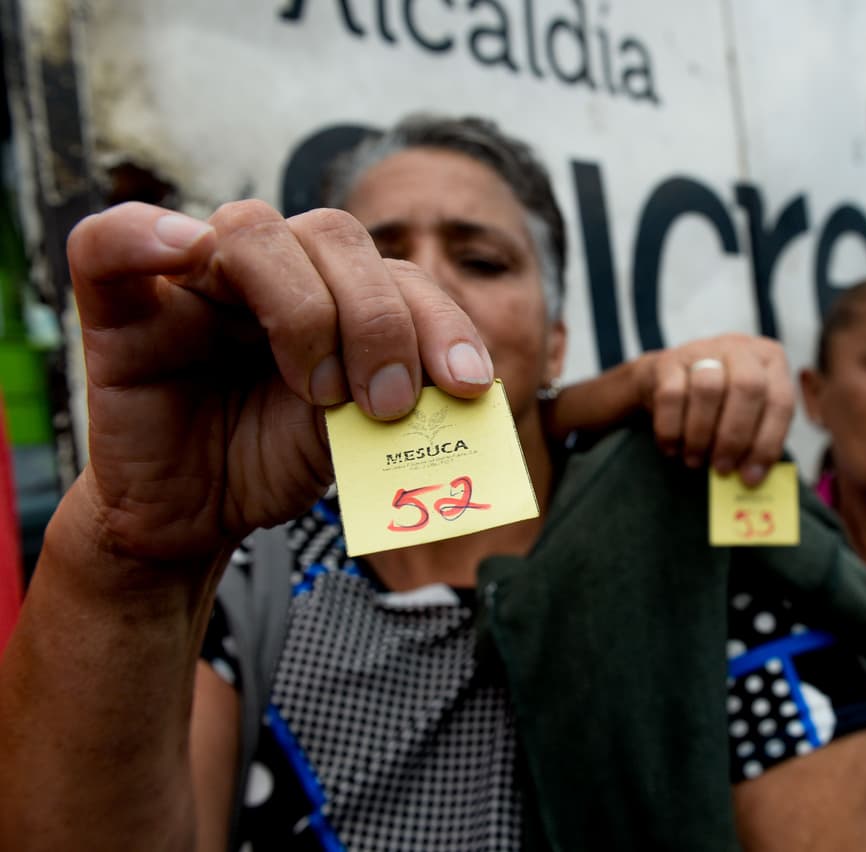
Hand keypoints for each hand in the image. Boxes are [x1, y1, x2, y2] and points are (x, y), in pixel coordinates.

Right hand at [67, 201, 491, 567]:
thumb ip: (398, 390)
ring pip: (252, 230)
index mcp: (334, 288)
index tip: (468, 384)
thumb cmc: (275, 459)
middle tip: (387, 402)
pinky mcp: (121, 313)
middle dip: (379, 320)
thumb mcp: (358, 429)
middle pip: (333, 234)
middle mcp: (269, 271)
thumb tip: (465, 382)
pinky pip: (109, 245)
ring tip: (321, 392)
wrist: (198, 517)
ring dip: (304, 308)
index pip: (397, 272)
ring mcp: (194, 283)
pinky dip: (145, 234)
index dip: (442, 321)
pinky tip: (188, 252)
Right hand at [635, 334, 793, 485]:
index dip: (767, 443)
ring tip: (695, 460)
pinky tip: (672, 448)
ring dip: (701, 435)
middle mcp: (740, 348)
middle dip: (735, 436)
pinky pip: (671, 395)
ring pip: (708, 389)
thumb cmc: (718, 404)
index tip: (751, 477)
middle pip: (748, 387)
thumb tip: (752, 477)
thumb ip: (756, 439)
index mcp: (770, 360)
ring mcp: (703, 349)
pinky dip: (671, 430)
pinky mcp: (668, 360)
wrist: (666, 380)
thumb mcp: (747, 413)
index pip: (780, 401)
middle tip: (722, 468)